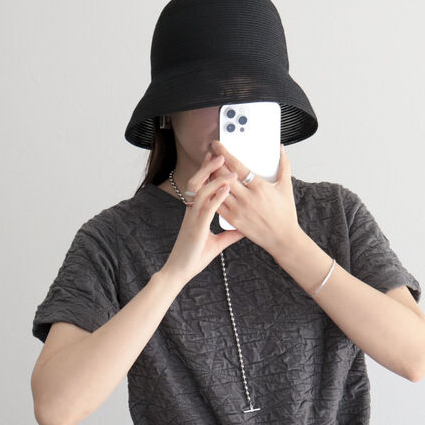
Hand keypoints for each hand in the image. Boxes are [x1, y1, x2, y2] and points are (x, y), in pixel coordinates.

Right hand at [161, 149, 243, 283]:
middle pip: (197, 182)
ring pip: (201, 190)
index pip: (200, 186)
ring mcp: (193, 218)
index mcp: (195, 212)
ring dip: (215, 177)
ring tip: (226, 166)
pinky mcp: (196, 227)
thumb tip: (244, 229)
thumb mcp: (218, 243)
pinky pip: (207, 207)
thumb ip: (230, 234)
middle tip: (220, 153)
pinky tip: (227, 188)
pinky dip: (217, 196)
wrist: (180, 271)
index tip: (216, 158)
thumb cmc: (195, 257)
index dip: (207, 171)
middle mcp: (192, 211)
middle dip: (208, 167)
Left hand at [208, 140, 300, 257]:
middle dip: (213, 162)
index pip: (236, 164)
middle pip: (222, 175)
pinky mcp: (233, 220)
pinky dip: (210, 195)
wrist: (282, 238)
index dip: (224, 152)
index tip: (217, 145)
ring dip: (209, 177)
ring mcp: (238, 209)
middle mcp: (247, 197)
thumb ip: (283, 166)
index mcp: (259, 186)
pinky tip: (208, 188)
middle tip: (209, 155)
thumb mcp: (286, 187)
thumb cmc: (285, 214)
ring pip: (217, 189)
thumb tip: (281, 149)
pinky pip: (216, 204)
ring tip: (207, 170)